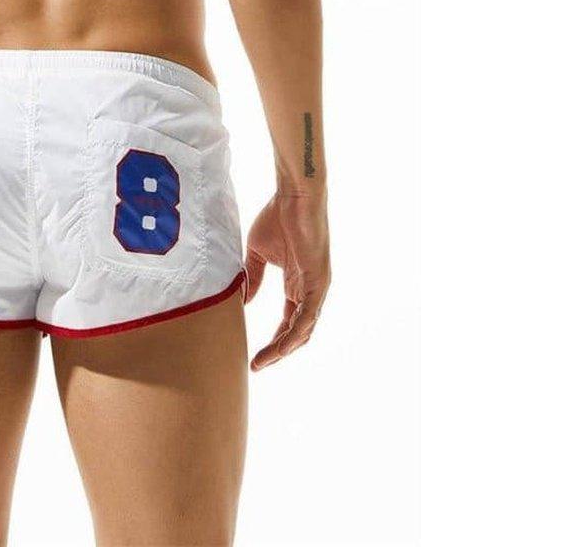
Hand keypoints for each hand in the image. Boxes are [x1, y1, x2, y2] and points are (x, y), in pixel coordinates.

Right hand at [244, 192, 330, 370]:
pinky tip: (280, 347)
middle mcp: (309, 290)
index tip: (253, 356)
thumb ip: (253, 278)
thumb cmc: (277, 218)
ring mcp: (316, 287)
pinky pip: (308, 316)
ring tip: (264, 361)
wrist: (293, 197)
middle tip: (257, 365)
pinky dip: (294, 333)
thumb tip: (244, 300)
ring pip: (303, 330)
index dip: (273, 341)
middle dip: (277, 351)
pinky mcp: (318, 281)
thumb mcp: (258, 254)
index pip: (288, 322)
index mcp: (297, 284)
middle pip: (297, 332)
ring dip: (284, 349)